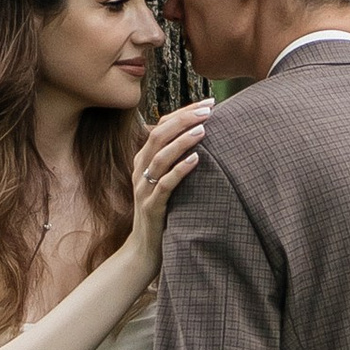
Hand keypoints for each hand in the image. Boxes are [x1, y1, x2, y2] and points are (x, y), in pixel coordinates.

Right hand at [130, 99, 212, 276]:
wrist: (145, 247)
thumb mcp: (165, 180)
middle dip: (184, 119)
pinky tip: (196, 160)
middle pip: (159, 135)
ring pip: (161, 157)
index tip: (209, 102)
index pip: (162, 125)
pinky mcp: (151, 206)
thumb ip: (175, 159)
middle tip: (209, 110)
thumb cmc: (163, 210)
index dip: (184, 111)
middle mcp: (140, 169)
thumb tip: (203, 134)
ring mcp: (144, 188)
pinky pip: (165, 185)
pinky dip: (181, 170)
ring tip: (203, 130)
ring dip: (183, 141)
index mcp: (143, 159)